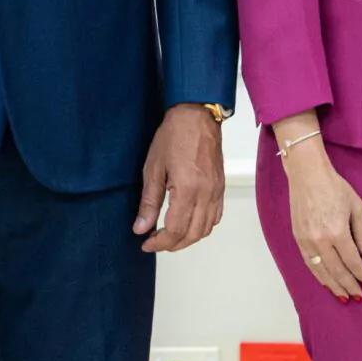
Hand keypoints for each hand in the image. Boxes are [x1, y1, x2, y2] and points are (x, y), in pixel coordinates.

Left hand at [135, 105, 224, 252]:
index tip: (145, 243)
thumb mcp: (153, 169)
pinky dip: (203, 227)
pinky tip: (189, 223)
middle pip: (193, 234)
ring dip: (188, 238)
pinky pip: (216, 216)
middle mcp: (206, 194)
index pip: (175, 230)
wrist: (197, 116)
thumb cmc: (173, 137)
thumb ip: (148, 202)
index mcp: (188, 189)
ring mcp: (216, 191)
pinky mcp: (221, 187)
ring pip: (206, 228)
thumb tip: (140, 228)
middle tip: (155, 242)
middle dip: (172, 244)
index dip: (159, 243)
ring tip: (170, 235)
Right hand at [281, 135, 361, 300]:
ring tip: (343, 296)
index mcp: (337, 232)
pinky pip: (309, 263)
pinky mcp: (297, 239)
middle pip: (336, 270)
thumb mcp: (357, 207)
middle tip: (358, 296)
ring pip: (321, 271)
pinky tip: (327, 282)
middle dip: (348, 285)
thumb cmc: (335, 187)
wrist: (307, 175)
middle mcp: (319, 240)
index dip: (361, 273)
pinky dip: (319, 275)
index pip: (351, 261)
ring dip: (333, 285)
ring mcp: (306, 241)